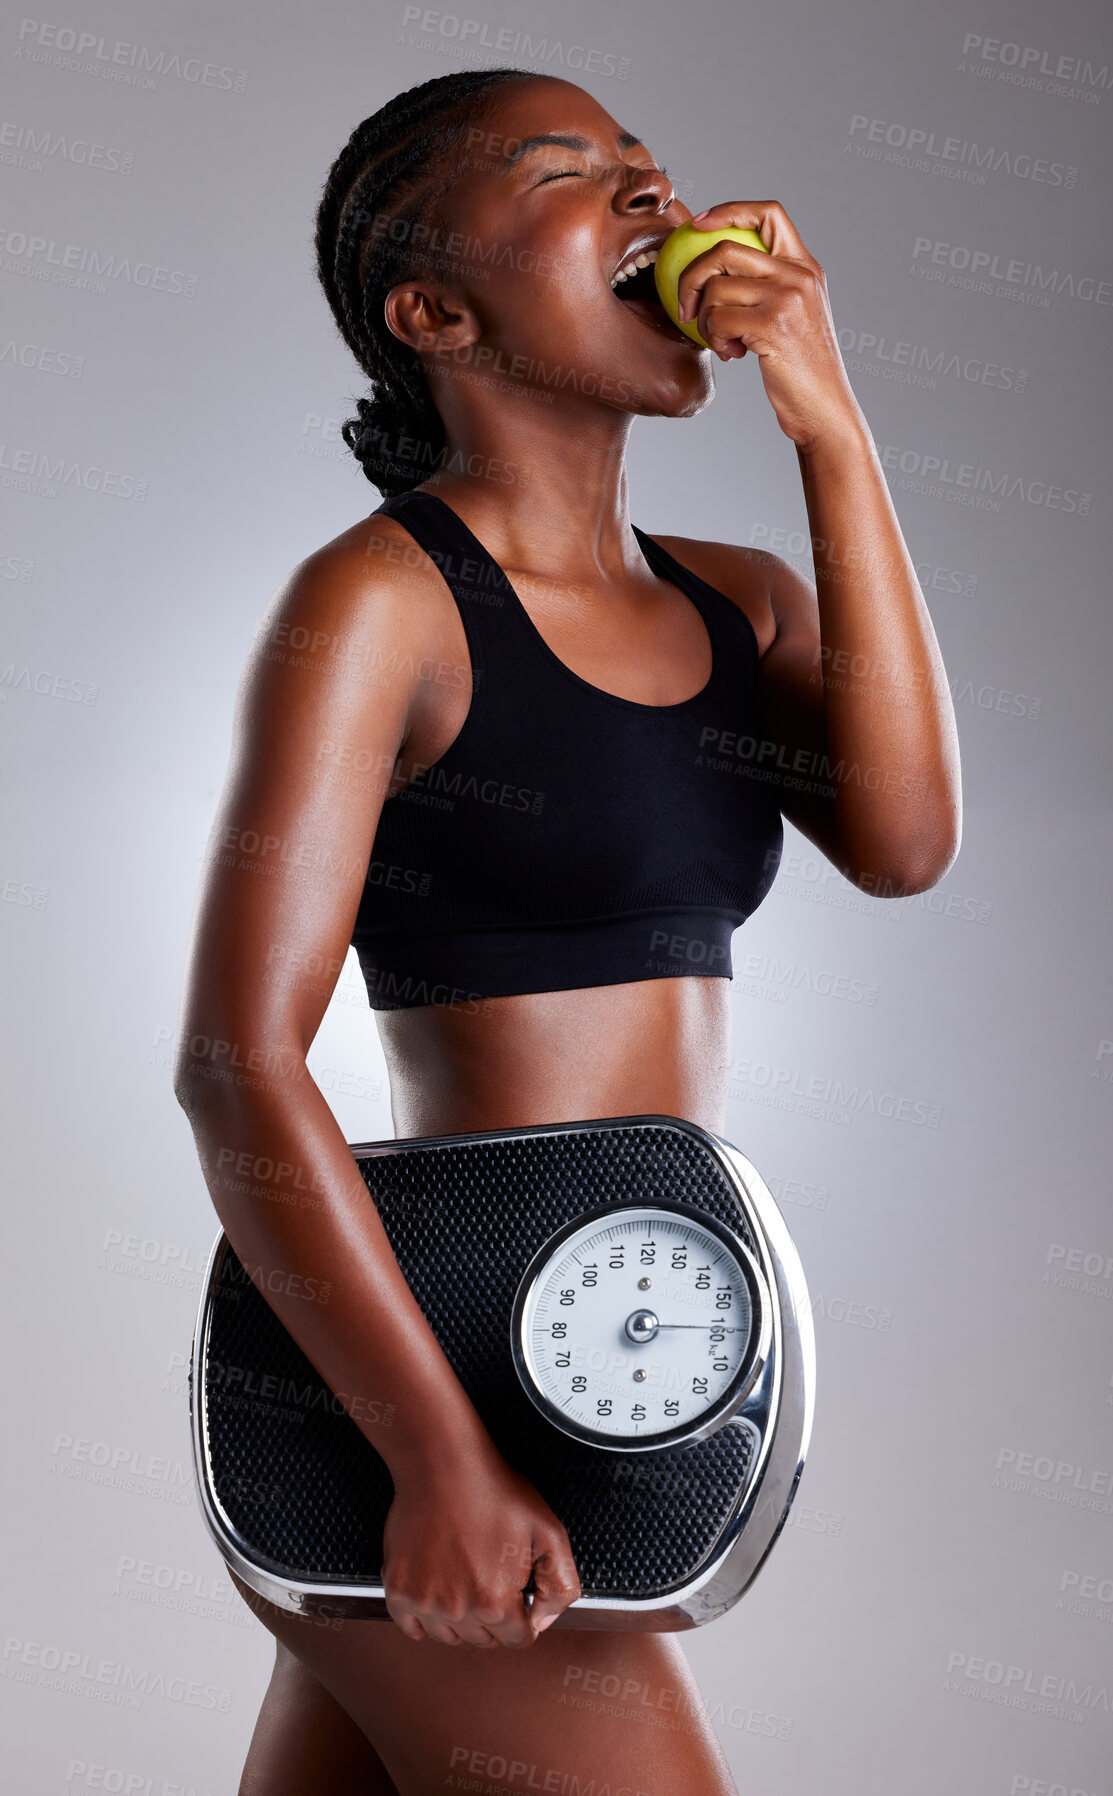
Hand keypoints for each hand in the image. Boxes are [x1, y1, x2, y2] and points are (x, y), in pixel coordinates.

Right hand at [381, 1445, 580, 1645]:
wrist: (443, 1464)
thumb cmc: (494, 1492)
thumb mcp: (549, 1532)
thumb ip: (560, 1585)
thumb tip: (543, 1622)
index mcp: (496, 1601)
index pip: (519, 1638)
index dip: (525, 1615)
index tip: (519, 1595)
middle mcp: (457, 1609)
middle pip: (485, 1639)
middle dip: (496, 1617)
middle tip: (493, 1578)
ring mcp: (424, 1601)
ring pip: (450, 1637)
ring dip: (462, 1620)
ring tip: (467, 1580)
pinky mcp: (398, 1588)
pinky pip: (413, 1628)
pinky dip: (426, 1619)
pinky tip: (438, 1591)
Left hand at [678, 200, 865, 450]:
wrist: (823, 408)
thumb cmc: (799, 370)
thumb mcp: (793, 317)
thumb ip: (769, 288)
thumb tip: (715, 270)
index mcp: (806, 266)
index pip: (768, 213)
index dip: (728, 210)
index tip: (698, 225)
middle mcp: (799, 274)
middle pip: (725, 249)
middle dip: (692, 277)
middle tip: (686, 308)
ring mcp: (788, 297)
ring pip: (717, 287)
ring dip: (706, 320)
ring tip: (723, 342)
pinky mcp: (772, 324)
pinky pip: (719, 318)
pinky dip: (714, 338)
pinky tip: (732, 354)